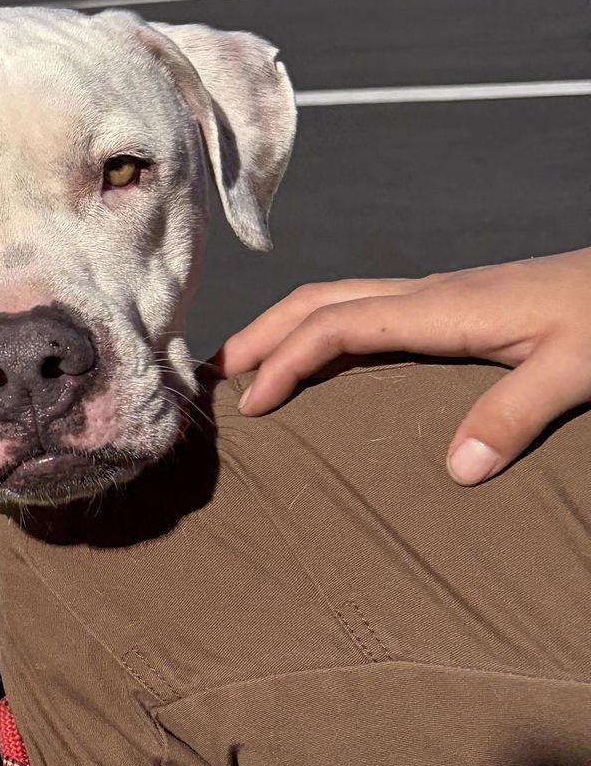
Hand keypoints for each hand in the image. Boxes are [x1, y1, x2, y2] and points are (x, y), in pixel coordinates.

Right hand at [215, 249, 590, 483]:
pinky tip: (319, 360)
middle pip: (319, 300)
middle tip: (212, 377)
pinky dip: (320, 330)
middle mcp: (429, 294)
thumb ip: (514, 415)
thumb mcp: (574, 370)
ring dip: (284, 327)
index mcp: (442, 308)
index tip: (253, 405)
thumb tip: (456, 471)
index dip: (287, 361)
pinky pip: (363, 308)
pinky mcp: (452, 304)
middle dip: (260, 335)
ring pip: (337, 298)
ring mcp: (438, 295)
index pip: (338, 324)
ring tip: (245, 365)